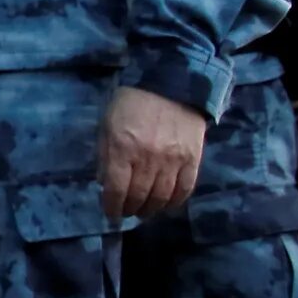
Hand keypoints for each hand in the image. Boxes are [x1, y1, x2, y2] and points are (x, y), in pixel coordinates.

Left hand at [97, 85, 206, 219]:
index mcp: (122, 149)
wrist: (171, 84)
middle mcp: (148, 158)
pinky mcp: (193, 159)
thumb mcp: (107, 125)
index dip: (111, 207)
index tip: (110, 213)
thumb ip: (104, 155)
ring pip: (161, 197)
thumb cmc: (131, 104)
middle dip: (130, 210)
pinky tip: (166, 204)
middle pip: (139, 197)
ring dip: (151, 209)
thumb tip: (104, 184)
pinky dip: (174, 202)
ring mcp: (173, 160)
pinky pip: (185, 190)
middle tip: (127, 212)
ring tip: (144, 211)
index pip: (115, 190)